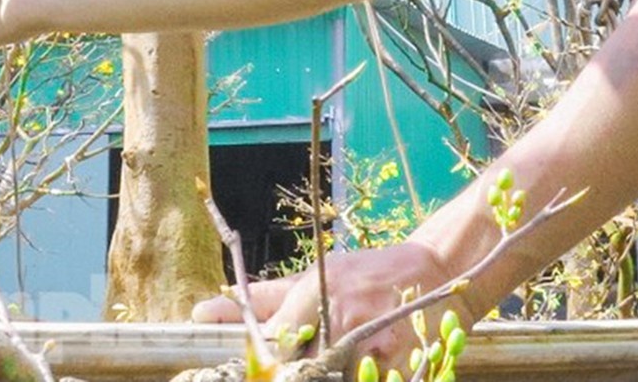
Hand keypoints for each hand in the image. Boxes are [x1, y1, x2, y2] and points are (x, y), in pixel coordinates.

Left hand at [191, 243, 465, 366]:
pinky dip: (363, 376)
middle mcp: (340, 312)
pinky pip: (369, 380)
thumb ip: (263, 301)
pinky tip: (363, 366)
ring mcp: (373, 336)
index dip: (268, 367)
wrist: (435, 267)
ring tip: (336, 362)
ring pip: (334, 376)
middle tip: (303, 366)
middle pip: (302, 367)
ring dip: (332, 373)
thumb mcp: (313, 277)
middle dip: (298, 373)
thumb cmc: (366, 275)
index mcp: (314, 290)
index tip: (266, 373)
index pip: (275, 343)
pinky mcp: (402, 357)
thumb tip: (202, 311)